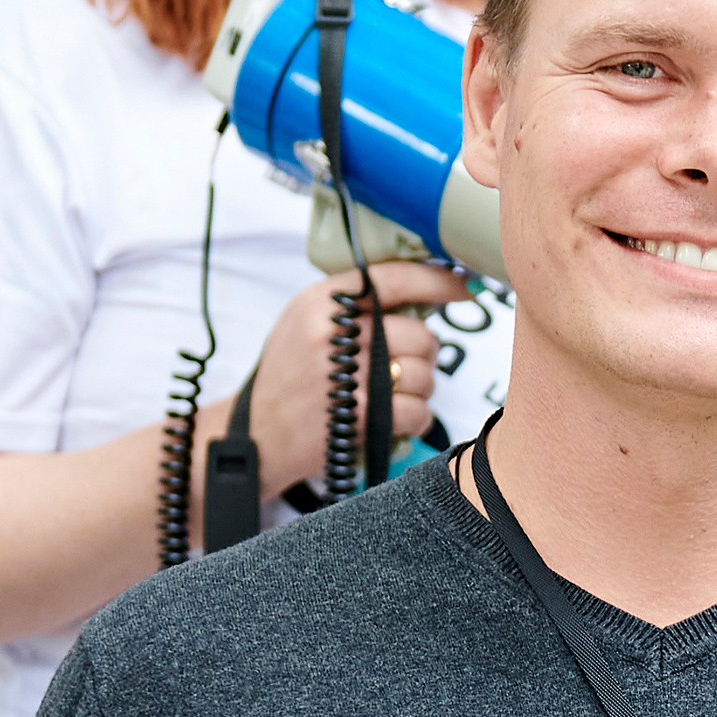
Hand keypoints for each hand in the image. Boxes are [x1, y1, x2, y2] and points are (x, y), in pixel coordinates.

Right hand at [205, 258, 462, 510]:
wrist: (254, 439)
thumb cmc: (287, 381)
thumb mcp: (304, 324)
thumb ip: (354, 307)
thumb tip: (425, 297)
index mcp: (320, 302)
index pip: (394, 277)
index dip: (437, 281)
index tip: (462, 287)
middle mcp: (333, 332)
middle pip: (419, 333)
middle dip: (422, 354)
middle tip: (400, 368)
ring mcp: (348, 374)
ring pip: (425, 374)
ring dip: (417, 390)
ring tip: (387, 397)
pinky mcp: (361, 415)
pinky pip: (418, 410)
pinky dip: (414, 419)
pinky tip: (391, 420)